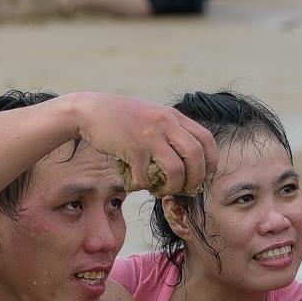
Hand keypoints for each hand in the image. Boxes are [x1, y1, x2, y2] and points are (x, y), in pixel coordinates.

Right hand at [67, 92, 218, 197]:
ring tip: (165, 190)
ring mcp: (149, 135)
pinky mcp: (132, 148)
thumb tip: (190, 159)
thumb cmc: (124, 117)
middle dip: (196, 178)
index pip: (207, 140)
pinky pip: (147, 176)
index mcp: (174, 116)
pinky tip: (140, 183)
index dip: (211, 162)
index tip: (204, 174)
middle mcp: (165, 123)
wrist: (91, 110)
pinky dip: (145, 185)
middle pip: (196, 156)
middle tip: (188, 189)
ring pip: (176, 169)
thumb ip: (172, 129)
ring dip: (174, 186)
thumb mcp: (154, 115)